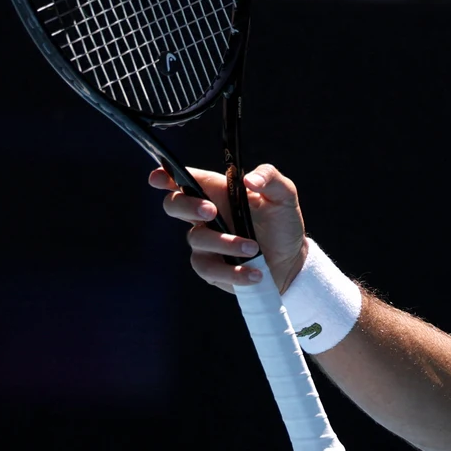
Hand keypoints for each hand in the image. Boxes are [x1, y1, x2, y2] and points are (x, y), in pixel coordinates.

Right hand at [150, 164, 308, 292]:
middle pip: (174, 205)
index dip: (165, 176)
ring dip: (225, 244)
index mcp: (219, 192)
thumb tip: (249, 179)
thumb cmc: (282, 223)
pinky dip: (233, 272)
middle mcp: (206, 215)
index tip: (158, 177)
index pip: (185, 180)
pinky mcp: (210, 267)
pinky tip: (255, 273)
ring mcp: (205, 242)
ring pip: (197, 239)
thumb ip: (271, 178)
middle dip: (187, 206)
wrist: (292, 260)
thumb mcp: (284, 196)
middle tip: (211, 212)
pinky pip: (209, 269)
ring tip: (254, 248)